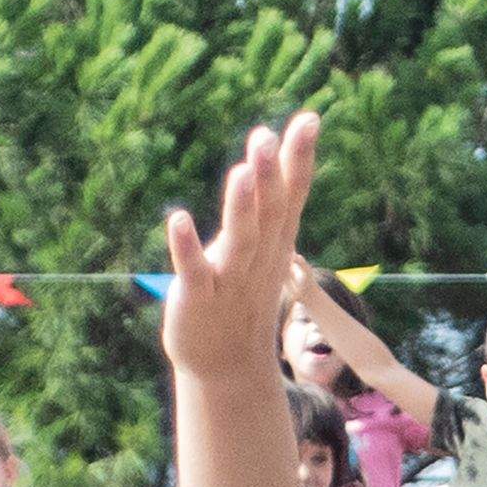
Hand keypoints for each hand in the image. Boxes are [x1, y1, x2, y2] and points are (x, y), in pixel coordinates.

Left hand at [162, 114, 321, 380]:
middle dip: (270, 176)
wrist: (227, 367)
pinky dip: (186, 246)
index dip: (299, 160)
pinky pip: (192, 270)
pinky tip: (178, 218)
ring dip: (240, 206)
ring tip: (241, 171)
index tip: (309, 119)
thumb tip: (267, 158)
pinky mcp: (198, 298)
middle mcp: (257, 259)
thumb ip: (261, 207)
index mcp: (273, 245)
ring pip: (240, 240)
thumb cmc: (239, 300)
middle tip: (269, 135)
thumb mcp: (258, 252)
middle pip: (269, 213)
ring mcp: (229, 279)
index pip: (290, 197)